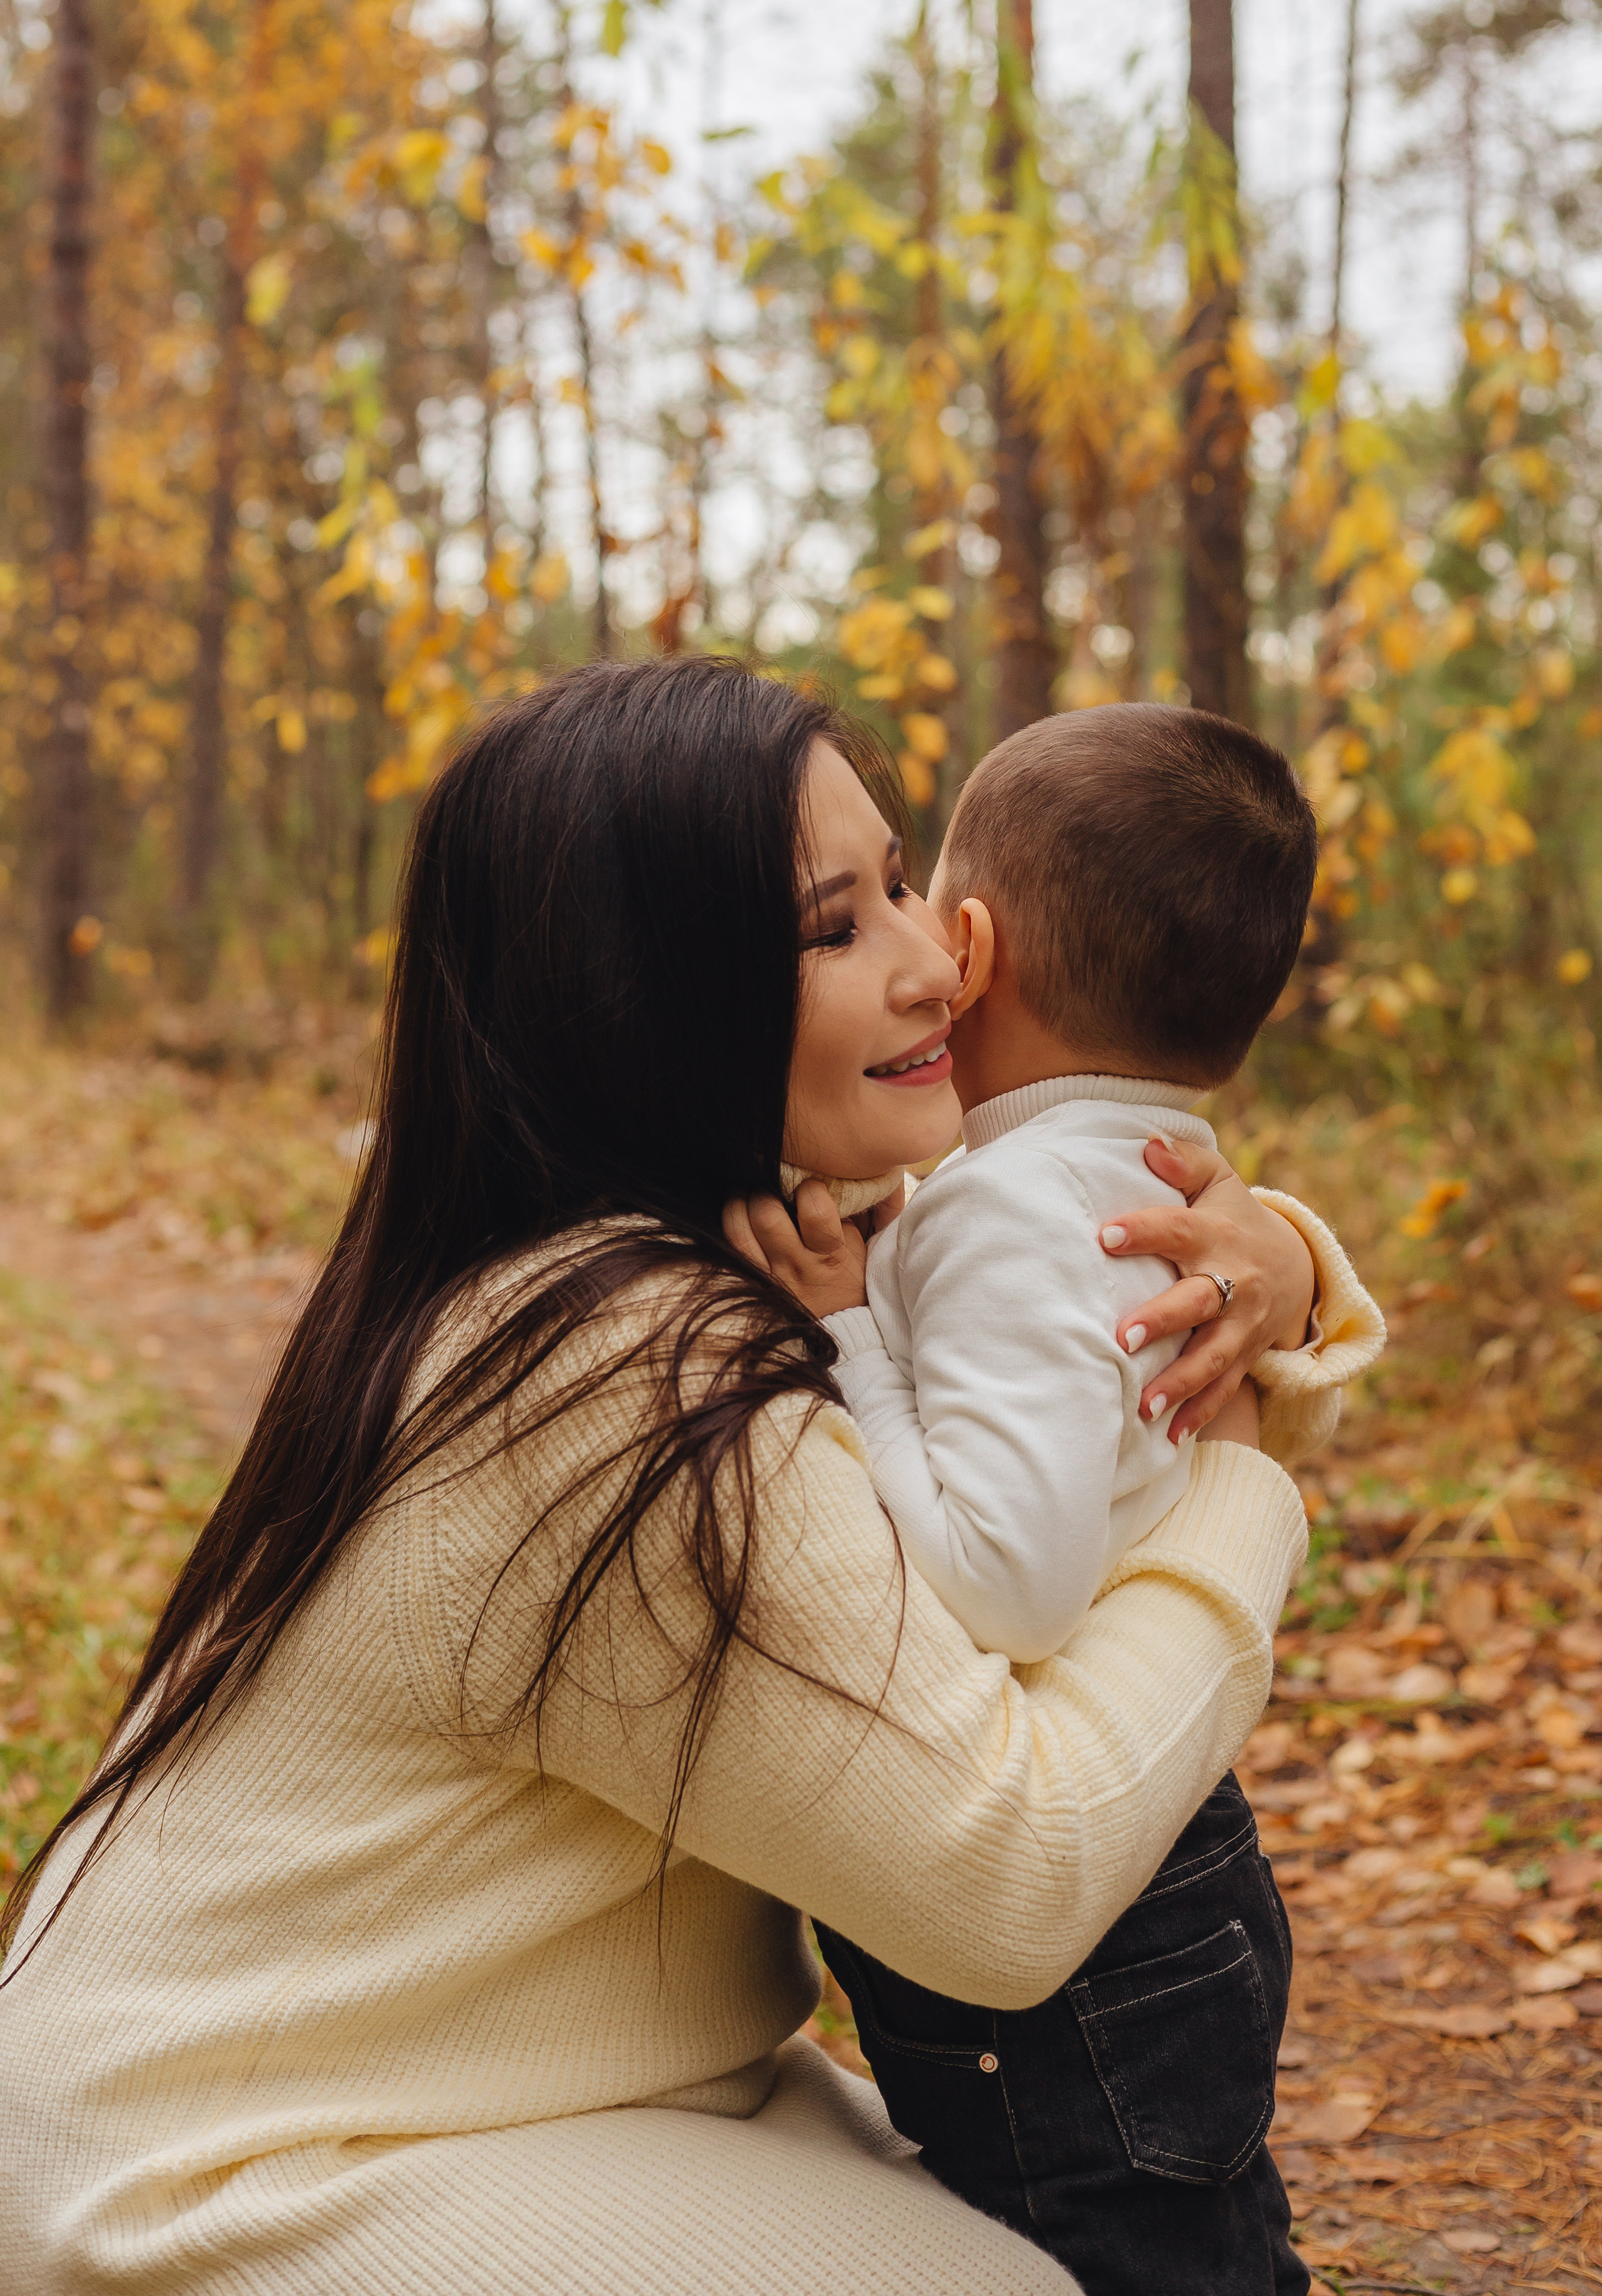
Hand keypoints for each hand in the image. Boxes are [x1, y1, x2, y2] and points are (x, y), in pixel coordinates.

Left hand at [722, 1181, 869, 1318]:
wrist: (838, 1327)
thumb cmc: (848, 1277)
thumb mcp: (857, 1248)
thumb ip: (844, 1214)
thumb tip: (827, 1175)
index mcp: (830, 1255)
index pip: (814, 1210)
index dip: (810, 1188)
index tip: (809, 1186)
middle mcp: (796, 1267)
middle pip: (767, 1217)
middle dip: (766, 1191)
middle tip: (770, 1187)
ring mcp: (770, 1278)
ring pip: (740, 1230)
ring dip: (740, 1203)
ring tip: (748, 1195)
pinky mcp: (752, 1283)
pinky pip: (731, 1248)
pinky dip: (731, 1223)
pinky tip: (739, 1213)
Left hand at [1101, 1137, 1315, 1441]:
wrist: (1297, 1266)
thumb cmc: (1233, 1217)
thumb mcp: (1218, 1181)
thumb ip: (1183, 1162)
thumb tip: (1147, 1145)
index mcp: (1216, 1234)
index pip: (1177, 1229)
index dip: (1143, 1231)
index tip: (1104, 1236)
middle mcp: (1234, 1282)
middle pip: (1199, 1301)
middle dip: (1164, 1320)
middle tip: (1123, 1337)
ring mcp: (1243, 1326)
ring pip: (1212, 1356)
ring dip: (1180, 1383)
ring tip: (1143, 1406)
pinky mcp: (1245, 1356)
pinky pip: (1225, 1390)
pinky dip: (1200, 1415)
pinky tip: (1170, 1439)